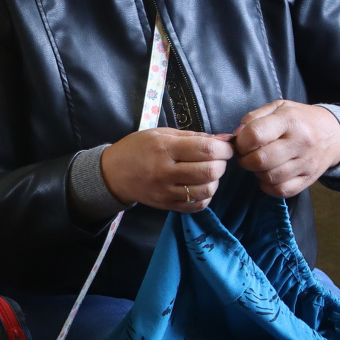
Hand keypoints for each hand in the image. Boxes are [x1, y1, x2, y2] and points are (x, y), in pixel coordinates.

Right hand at [99, 128, 233, 212]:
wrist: (113, 173)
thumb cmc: (137, 148)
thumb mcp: (161, 133)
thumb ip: (193, 136)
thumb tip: (223, 139)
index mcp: (164, 148)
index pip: (205, 149)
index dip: (224, 148)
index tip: (226, 147)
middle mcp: (165, 171)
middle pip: (209, 171)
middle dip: (221, 164)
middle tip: (217, 159)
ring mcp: (166, 192)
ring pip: (206, 190)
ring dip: (215, 180)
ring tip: (208, 173)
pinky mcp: (167, 206)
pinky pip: (197, 205)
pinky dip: (206, 196)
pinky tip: (200, 186)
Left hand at [233, 101, 339, 198]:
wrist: (333, 134)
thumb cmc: (299, 119)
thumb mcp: (278, 108)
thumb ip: (253, 118)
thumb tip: (236, 136)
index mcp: (289, 120)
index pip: (255, 135)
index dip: (241, 142)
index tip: (241, 143)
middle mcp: (300, 142)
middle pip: (260, 160)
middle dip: (245, 160)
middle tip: (246, 155)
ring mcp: (306, 163)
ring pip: (270, 177)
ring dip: (257, 173)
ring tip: (259, 164)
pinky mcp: (309, 179)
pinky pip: (282, 190)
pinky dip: (269, 186)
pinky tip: (268, 176)